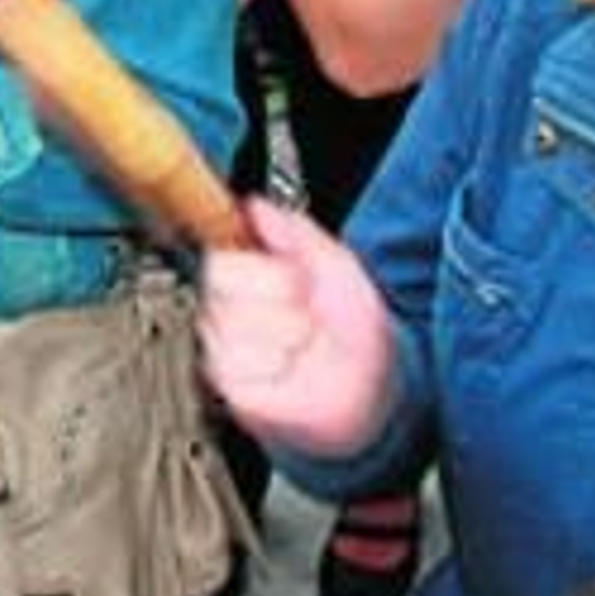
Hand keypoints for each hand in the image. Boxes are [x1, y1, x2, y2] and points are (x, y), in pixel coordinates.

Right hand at [201, 195, 398, 453]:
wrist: (374, 383)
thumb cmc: (355, 326)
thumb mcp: (335, 263)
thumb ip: (293, 231)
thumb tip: (255, 206)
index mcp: (248, 276)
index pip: (220, 255)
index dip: (261, 265)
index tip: (292, 276)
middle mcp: (230, 312)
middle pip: (222, 285)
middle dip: (277, 293)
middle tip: (304, 306)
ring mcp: (229, 352)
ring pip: (231, 325)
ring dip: (282, 330)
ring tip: (302, 340)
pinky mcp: (234, 389)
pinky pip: (238, 365)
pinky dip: (275, 363)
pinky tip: (290, 366)